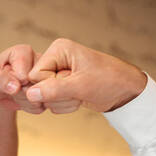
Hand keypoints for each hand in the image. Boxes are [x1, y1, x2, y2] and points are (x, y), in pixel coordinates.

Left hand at [0, 44, 44, 113]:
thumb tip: (16, 87)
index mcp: (23, 52)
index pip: (27, 73)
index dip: (16, 82)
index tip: (8, 80)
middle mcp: (38, 61)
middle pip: (37, 85)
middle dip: (22, 93)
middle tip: (11, 89)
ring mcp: (46, 76)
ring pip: (42, 97)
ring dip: (26, 101)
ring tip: (16, 94)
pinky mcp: (49, 90)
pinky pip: (43, 105)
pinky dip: (30, 107)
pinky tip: (23, 100)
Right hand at [26, 38, 146, 113]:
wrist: (126, 91)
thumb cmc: (109, 81)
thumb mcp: (81, 86)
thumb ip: (54, 90)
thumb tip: (30, 93)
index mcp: (59, 50)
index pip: (34, 75)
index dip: (49, 87)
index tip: (70, 86)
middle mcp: (56, 59)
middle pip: (37, 86)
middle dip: (58, 96)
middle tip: (77, 92)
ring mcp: (58, 73)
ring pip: (44, 97)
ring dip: (63, 102)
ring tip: (81, 95)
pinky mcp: (62, 86)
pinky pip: (52, 102)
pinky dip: (66, 105)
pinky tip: (80, 99)